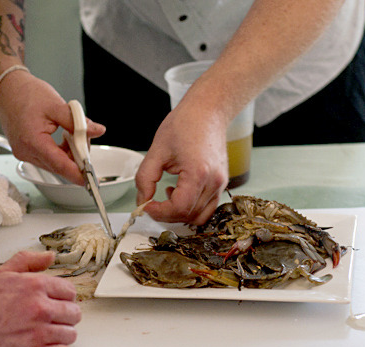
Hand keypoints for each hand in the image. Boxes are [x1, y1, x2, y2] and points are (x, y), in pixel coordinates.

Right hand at [0, 70, 105, 184]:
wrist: (7, 89)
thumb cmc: (26, 94)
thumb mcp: (56, 106)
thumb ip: (78, 122)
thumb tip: (97, 131)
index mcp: (32, 141)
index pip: (59, 164)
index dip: (76, 173)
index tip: (89, 179)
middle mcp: (25, 151)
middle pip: (58, 165)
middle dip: (76, 157)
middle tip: (85, 138)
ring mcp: (24, 153)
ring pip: (53, 163)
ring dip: (68, 154)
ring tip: (72, 133)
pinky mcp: (25, 151)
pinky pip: (47, 158)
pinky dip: (59, 152)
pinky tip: (63, 138)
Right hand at [0, 251, 81, 346]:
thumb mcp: (4, 273)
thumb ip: (29, 261)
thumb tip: (49, 257)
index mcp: (36, 286)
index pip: (70, 291)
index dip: (65, 297)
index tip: (58, 302)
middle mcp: (41, 308)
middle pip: (74, 313)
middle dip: (66, 316)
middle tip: (53, 318)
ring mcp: (39, 333)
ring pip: (70, 334)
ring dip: (63, 335)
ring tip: (49, 333)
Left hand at [136, 102, 227, 224]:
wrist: (207, 112)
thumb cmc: (185, 125)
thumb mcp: (157, 150)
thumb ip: (145, 179)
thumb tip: (142, 201)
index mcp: (198, 173)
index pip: (179, 208)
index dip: (159, 212)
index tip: (146, 206)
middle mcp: (214, 182)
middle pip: (189, 216)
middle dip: (167, 214)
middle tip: (151, 203)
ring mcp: (221, 184)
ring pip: (200, 216)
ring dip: (180, 214)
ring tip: (167, 196)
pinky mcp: (222, 183)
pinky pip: (208, 207)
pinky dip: (192, 208)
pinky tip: (179, 192)